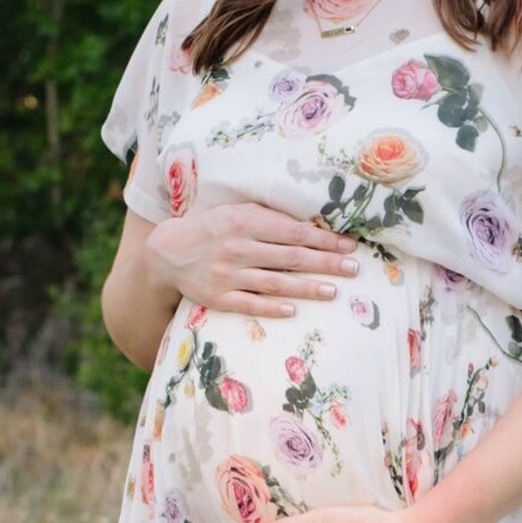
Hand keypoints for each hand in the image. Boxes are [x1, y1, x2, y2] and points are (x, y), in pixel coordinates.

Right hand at [143, 202, 359, 317]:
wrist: (168, 252)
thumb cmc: (214, 229)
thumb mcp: (238, 212)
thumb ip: (270, 218)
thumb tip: (311, 226)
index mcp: (245, 222)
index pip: (293, 232)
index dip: (323, 239)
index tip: (349, 245)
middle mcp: (237, 247)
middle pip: (290, 257)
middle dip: (324, 262)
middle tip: (353, 268)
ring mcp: (228, 274)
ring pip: (274, 282)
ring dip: (306, 287)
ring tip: (333, 291)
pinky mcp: (218, 297)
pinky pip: (250, 304)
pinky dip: (272, 307)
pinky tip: (294, 310)